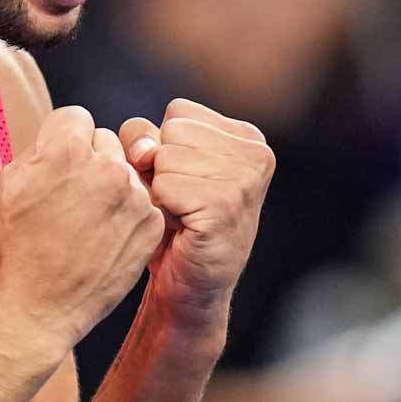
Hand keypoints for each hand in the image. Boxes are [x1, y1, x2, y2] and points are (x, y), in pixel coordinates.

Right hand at [0, 106, 165, 351]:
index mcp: (67, 149)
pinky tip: (106, 236)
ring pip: (127, 172)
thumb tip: (65, 132)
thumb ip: (43, 145)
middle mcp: (106, 166)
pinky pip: (143, 200)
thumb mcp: (12, 179)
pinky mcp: (151, 223)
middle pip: (106, 141)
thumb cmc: (20, 242)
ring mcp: (133, 196)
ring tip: (88, 221)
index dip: (66, 140)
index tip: (60, 165)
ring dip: (112, 188)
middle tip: (73, 197)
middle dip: (92, 161)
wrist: (40, 303)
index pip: (78, 117)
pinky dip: (128, 214)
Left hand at [119, 98, 273, 326]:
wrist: (190, 289)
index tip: (182, 181)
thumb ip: (145, 139)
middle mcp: (256, 152)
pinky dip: (160, 210)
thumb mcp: (159, 166)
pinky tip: (180, 229)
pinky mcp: (226, 204)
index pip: (178, 112)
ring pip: (163, 157)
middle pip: (170, 130)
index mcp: (247, 137)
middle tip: (180, 203)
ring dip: (159, 191)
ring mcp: (245, 179)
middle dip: (160, 168)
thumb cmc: (175, 225)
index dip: (163, 147)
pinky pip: (164, 186)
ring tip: (181, 216)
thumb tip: (144, 150)